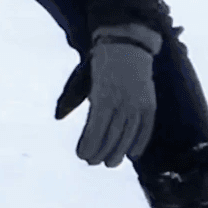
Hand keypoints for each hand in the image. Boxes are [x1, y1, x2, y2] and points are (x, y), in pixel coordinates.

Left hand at [76, 25, 160, 166]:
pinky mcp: (150, 103)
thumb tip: (58, 115)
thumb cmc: (101, 62)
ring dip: (119, 152)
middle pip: (112, 136)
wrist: (127, 44)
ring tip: (111, 163)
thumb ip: (72, 97)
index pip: (95, 129)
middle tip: (93, 162)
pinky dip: (140, 142)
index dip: (89, 145)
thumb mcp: (84, 78)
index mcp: (103, 95)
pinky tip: (133, 154)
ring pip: (128, 135)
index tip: (81, 155)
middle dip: (101, 152)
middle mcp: (122, 102)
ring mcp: (137, 103)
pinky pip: (146, 128)